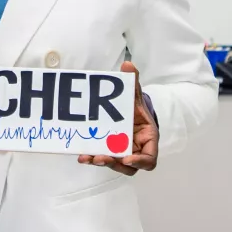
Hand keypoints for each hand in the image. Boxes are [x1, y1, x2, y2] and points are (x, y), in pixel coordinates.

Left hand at [79, 60, 156, 176]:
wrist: (128, 112)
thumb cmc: (135, 109)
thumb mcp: (135, 97)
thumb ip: (133, 83)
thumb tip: (127, 64)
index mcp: (147, 139)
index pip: (149, 159)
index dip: (140, 162)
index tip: (128, 158)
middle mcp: (136, 150)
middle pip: (129, 167)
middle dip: (115, 164)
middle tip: (101, 158)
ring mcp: (122, 153)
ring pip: (114, 165)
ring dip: (101, 163)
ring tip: (88, 157)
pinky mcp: (109, 153)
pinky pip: (102, 158)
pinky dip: (93, 158)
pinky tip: (82, 154)